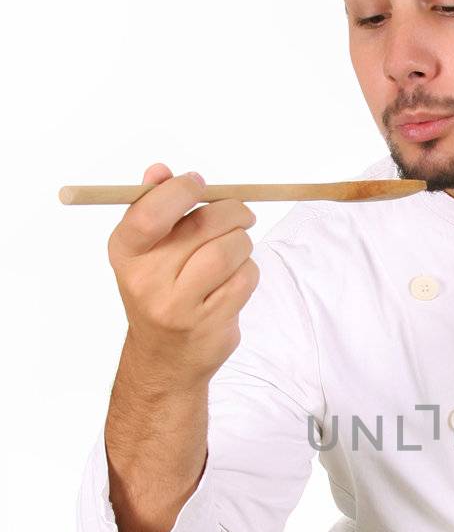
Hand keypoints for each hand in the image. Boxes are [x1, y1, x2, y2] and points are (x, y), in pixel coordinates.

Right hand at [107, 164, 259, 386]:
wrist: (164, 359)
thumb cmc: (158, 292)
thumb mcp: (144, 253)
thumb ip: (151, 208)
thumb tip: (160, 171)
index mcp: (126, 254)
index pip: (150, 212)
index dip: (181, 190)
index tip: (199, 183)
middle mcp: (147, 281)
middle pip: (201, 226)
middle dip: (231, 211)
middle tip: (241, 213)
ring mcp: (179, 306)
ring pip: (229, 251)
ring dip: (242, 241)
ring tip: (236, 247)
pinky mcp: (211, 323)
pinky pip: (245, 278)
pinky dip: (248, 269)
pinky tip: (236, 275)